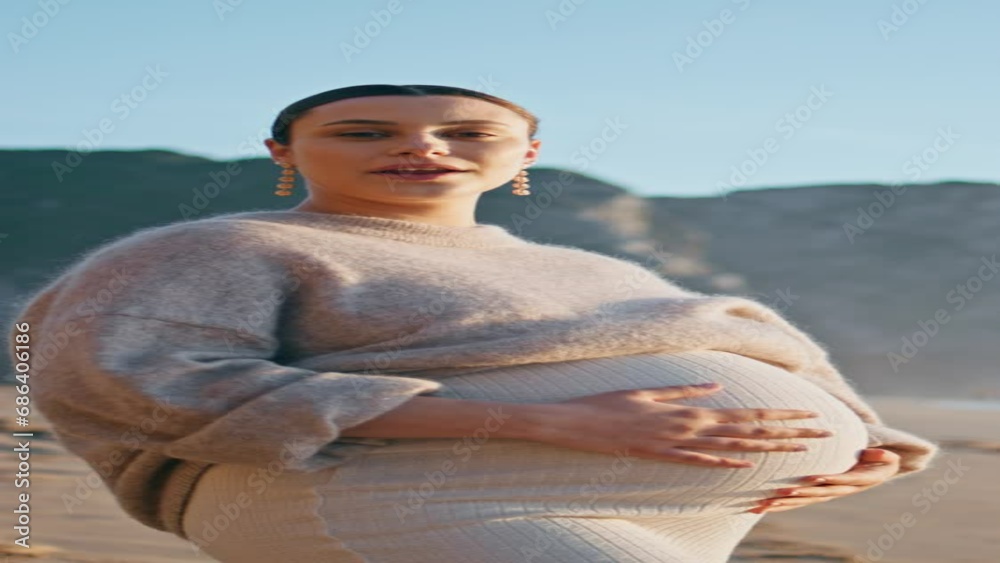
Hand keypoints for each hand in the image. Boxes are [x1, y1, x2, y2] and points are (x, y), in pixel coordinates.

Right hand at [526, 383, 833, 467]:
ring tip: (800, 450)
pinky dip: (723, 464)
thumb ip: (684, 390)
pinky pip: (696, 462)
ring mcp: (673, 443)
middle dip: (788, 430)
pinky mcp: (658, 457)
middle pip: (748, 429)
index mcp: (688, 407)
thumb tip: (717, 386)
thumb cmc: (609, 402)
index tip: (808, 412)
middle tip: (822, 432)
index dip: (779, 414)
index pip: (744, 411)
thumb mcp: (649, 390)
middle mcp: (687, 425)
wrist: (575, 421)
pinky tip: (748, 467)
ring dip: (768, 448)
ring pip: (730, 447)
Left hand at [747, 448, 900, 513]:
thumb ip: (880, 456)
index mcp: (855, 480)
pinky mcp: (815, 495)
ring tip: (765, 503)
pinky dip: (778, 505)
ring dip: (784, 503)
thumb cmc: (877, 459)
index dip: (829, 479)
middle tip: (782, 491)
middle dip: (800, 493)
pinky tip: (759, 508)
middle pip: (817, 493)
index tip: (815, 477)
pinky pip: (796, 503)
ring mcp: (825, 494)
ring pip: (803, 500)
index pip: (840, 480)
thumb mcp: (883, 457)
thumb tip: (882, 454)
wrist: (875, 471)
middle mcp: (838, 489)